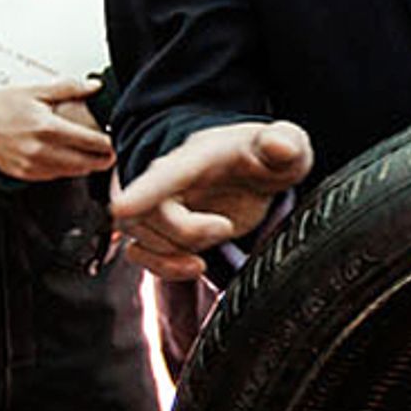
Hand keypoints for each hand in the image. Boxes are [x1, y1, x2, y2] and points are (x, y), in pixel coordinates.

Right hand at [0, 79, 115, 181]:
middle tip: (112, 155)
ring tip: (94, 157)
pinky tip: (70, 161)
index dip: (107, 145)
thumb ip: (68, 88)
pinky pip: (55, 176)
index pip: (89, 142)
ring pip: (71, 172)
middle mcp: (41, 150)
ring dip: (86, 167)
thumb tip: (93, 86)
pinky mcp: (27, 174)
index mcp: (47, 128)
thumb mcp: (36, 91)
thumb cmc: (3, 107)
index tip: (115, 142)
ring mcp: (33, 165)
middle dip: (102, 160)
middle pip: (84, 162)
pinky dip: (66, 170)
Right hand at [109, 121, 313, 279]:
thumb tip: (279, 146)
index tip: (122, 208)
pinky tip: (193, 266)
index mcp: (198, 156)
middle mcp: (171, 179)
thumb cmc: (268, 156)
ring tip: (211, 248)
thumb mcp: (288, 147)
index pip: (166, 173)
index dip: (144, 190)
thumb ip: (285, 143)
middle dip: (185, 232)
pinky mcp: (166, 230)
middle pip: (147, 212)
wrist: (255, 170)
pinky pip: (141, 253)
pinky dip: (162, 267)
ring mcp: (164, 205)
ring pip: (140, 236)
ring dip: (173, 254)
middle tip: (225, 228)